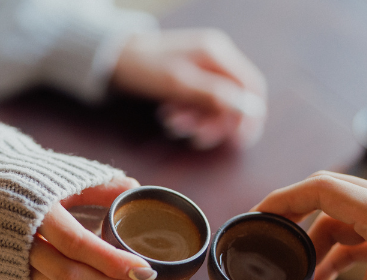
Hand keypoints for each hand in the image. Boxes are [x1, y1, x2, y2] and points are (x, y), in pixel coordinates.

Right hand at [31, 177, 163, 279]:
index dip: (113, 261)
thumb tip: (137, 192)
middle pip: (72, 277)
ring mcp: (13, 267)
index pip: (78, 244)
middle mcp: (21, 244)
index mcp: (36, 211)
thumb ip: (99, 185)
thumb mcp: (61, 175)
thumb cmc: (23, 182)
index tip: (147, 269)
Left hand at [111, 29, 266, 149]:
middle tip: (196, 137)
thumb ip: (215, 95)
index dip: (250, 115)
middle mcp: (216, 59)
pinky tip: (171, 119)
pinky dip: (190, 116)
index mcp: (217, 54)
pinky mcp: (192, 79)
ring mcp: (205, 68)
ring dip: (200, 122)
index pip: (252, 86)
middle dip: (217, 122)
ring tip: (174, 125)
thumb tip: (250, 110)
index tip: (239, 140)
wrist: (114, 59)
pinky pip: (201, 104)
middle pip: (235, 99)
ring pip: (217, 105)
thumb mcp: (179, 84)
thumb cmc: (144, 68)